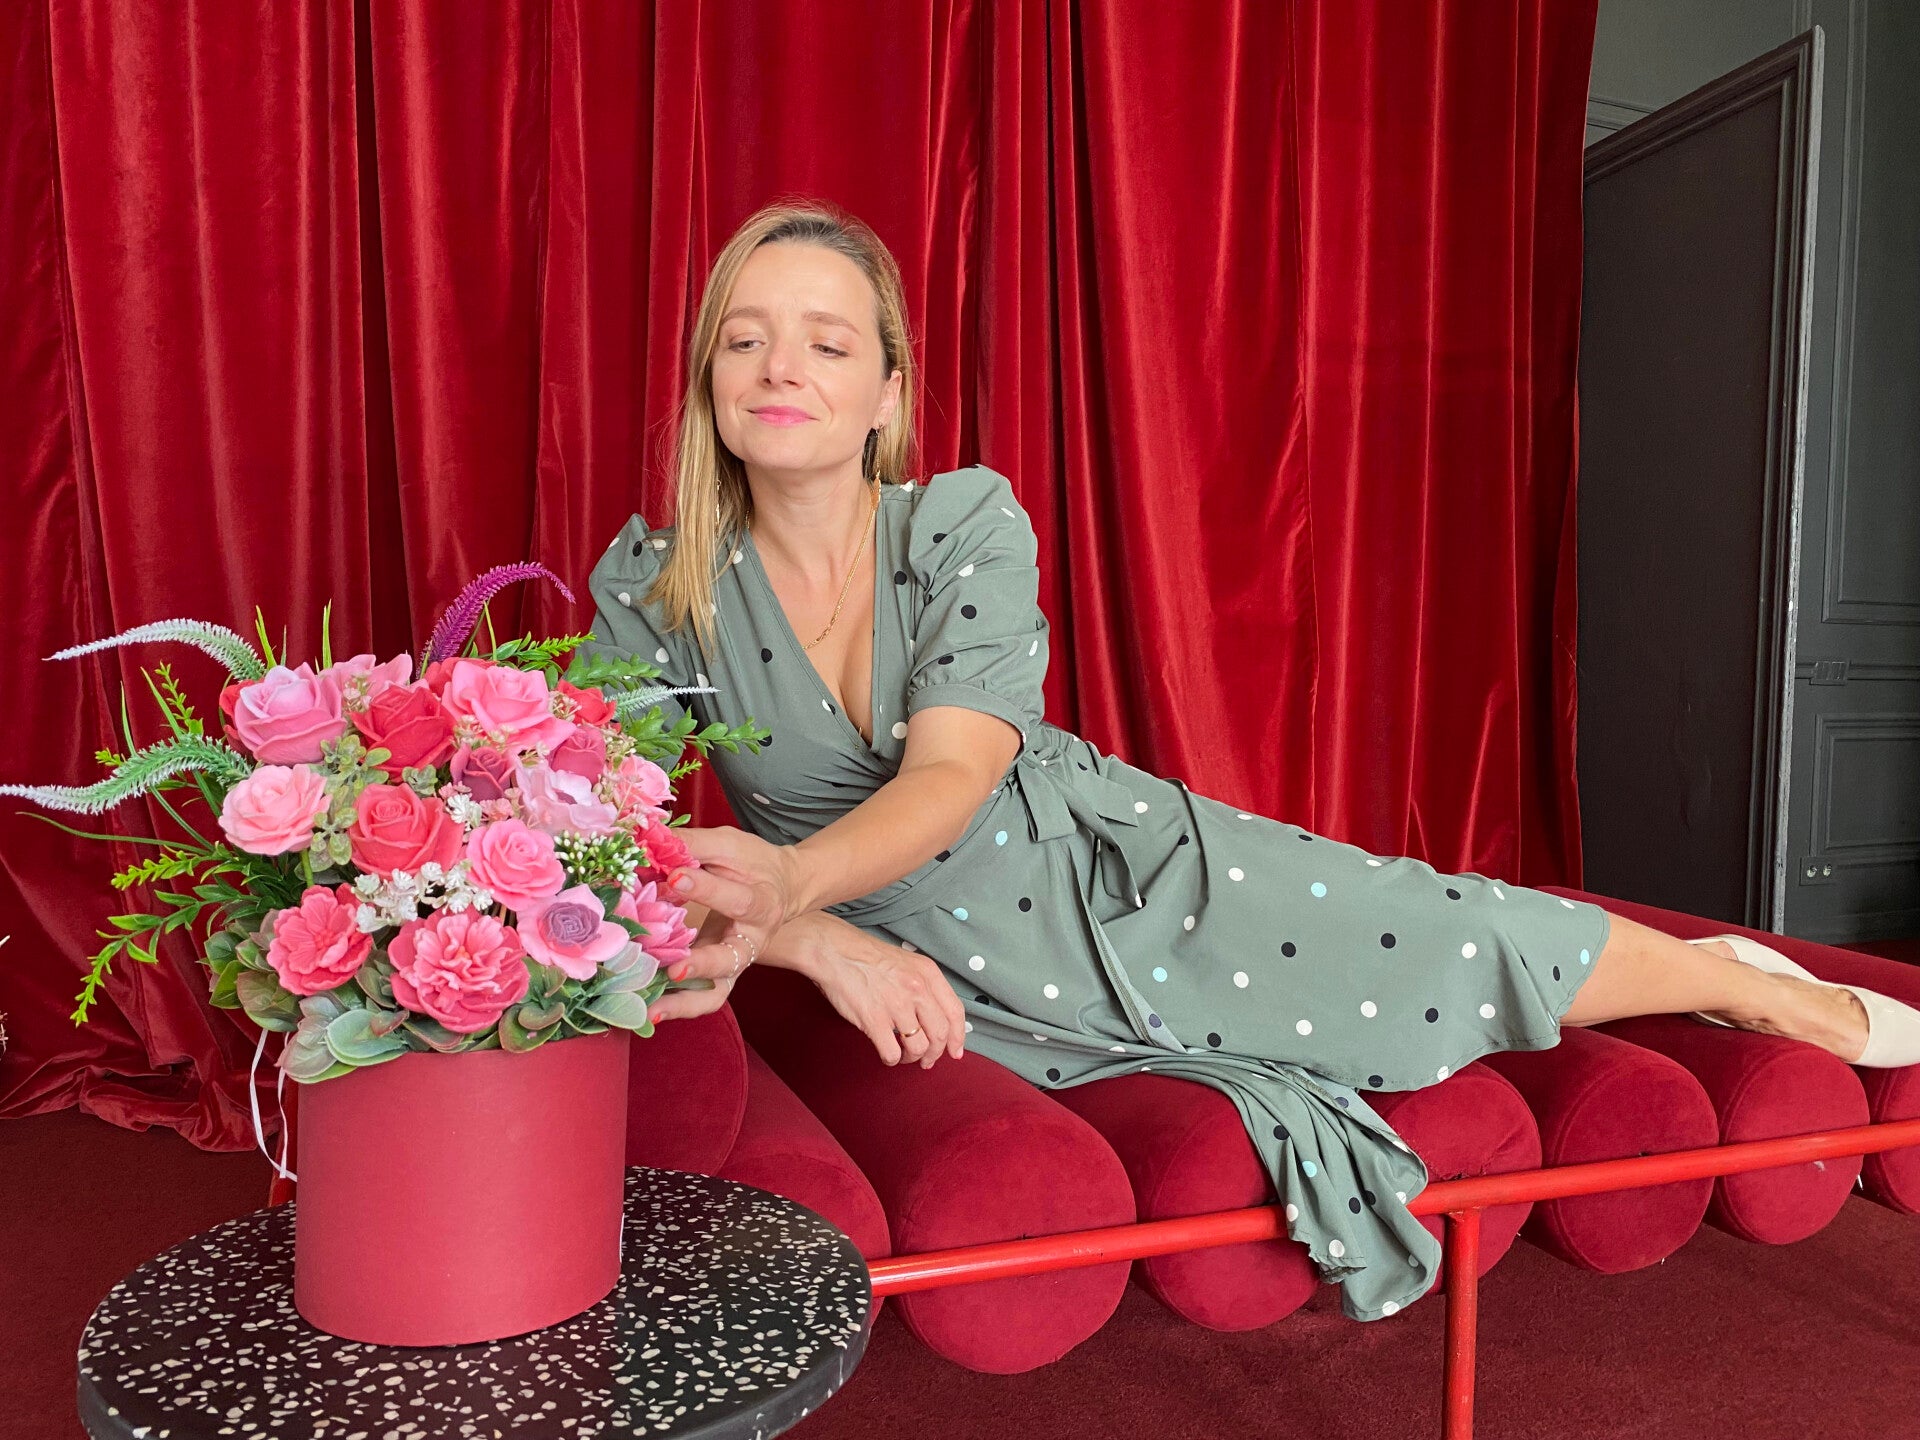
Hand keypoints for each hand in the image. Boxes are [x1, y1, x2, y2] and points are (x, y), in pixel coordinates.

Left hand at [653, 825, 802, 1011]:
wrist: (783, 888)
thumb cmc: (754, 864)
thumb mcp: (730, 845)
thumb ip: (693, 846)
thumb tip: (648, 842)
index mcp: (762, 905)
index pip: (736, 899)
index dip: (705, 888)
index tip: (673, 876)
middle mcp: (751, 942)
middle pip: (730, 960)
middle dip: (702, 965)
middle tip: (673, 968)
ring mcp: (734, 964)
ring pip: (715, 993)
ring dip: (683, 1004)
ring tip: (652, 1010)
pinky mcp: (719, 975)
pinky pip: (700, 997)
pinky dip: (675, 1006)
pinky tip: (646, 1008)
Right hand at [785, 912, 967, 1068]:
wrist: (833, 951)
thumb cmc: (865, 956)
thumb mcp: (905, 962)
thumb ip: (923, 985)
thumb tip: (934, 1016)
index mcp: (927, 973)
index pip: (955, 1012)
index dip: (958, 1037)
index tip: (955, 1052)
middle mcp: (917, 989)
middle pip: (940, 1034)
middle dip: (935, 1053)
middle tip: (926, 1061)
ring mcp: (897, 1005)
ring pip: (919, 1047)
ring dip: (913, 1058)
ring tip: (904, 1056)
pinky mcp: (874, 1020)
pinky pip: (892, 1052)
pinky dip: (892, 1059)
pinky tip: (887, 1054)